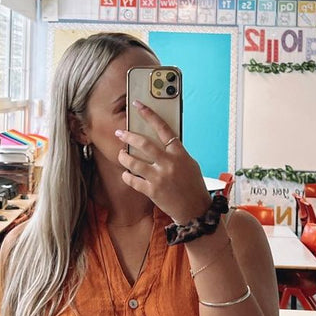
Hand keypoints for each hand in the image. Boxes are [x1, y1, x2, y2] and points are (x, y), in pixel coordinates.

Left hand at [115, 101, 211, 222]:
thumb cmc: (193, 186)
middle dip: (128, 136)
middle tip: (120, 133)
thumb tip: (160, 142)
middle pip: (144, 144)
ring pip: (133, 162)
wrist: (196, 210)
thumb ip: (175, 153)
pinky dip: (126, 175)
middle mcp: (169, 163)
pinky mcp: (152, 191)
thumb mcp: (189, 164)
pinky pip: (132, 180)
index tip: (138, 106)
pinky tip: (126, 173)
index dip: (150, 115)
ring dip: (123, 157)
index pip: (163, 128)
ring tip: (120, 154)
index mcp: (179, 153)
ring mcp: (159, 178)